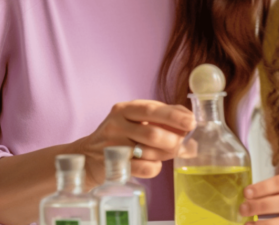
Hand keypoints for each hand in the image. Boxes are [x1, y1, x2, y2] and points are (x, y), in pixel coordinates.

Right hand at [73, 100, 194, 186]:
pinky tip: (153, 162)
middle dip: (173, 140)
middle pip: (152, 133)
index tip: (191, 122)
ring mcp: (113, 147)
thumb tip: (190, 124)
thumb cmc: (120, 134)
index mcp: (124, 109)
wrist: (87, 156)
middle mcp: (116, 125)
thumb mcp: (136, 119)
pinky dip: (155, 167)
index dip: (174, 116)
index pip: (152, 109)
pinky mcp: (113, 167)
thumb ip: (163, 117)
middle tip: (183, 143)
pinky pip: (144, 169)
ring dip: (166, 154)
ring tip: (169, 152)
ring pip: (149, 152)